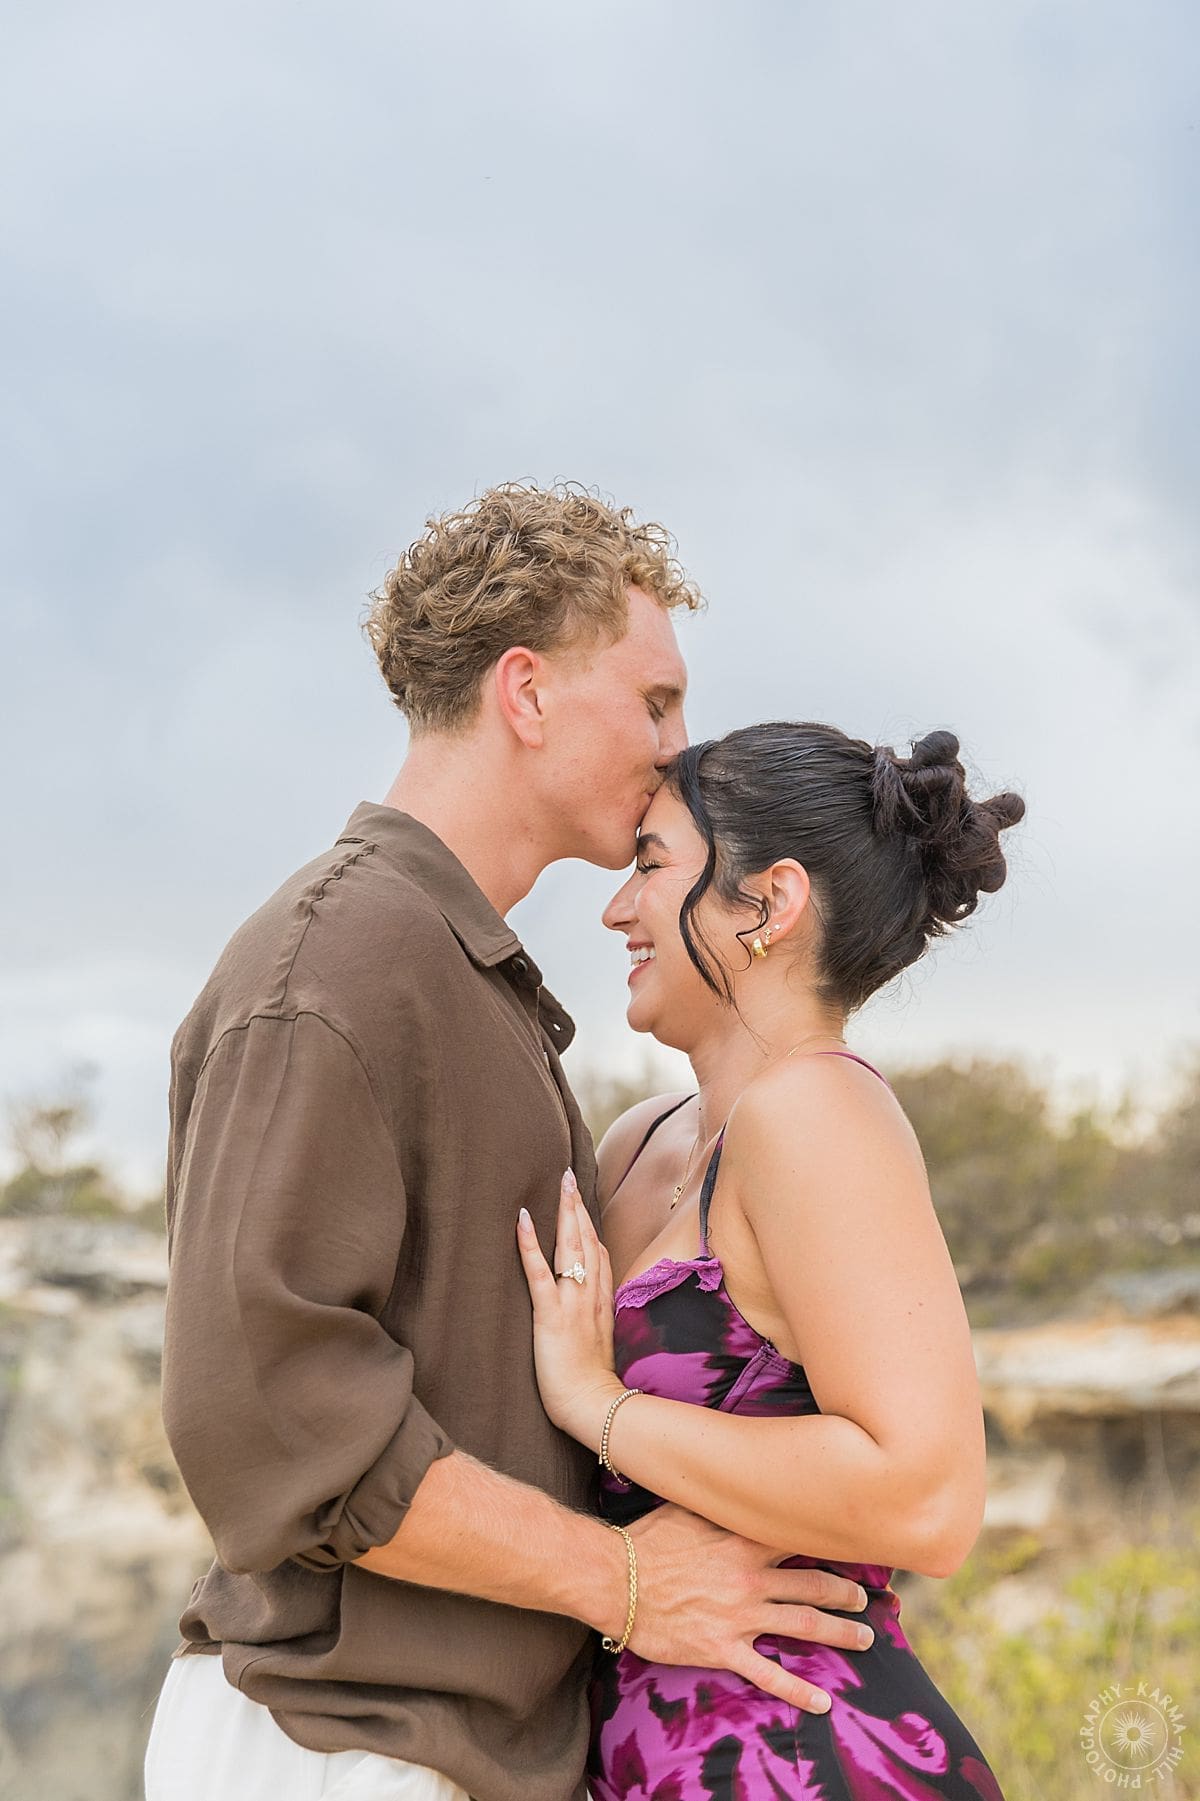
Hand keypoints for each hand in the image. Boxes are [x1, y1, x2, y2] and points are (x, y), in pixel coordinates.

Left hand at [517, 1171, 622, 1444]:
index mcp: (601, 1302)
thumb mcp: (598, 1344)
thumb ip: (594, 1319)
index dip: (590, 1225)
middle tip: (569, 1175)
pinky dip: (531, 1244)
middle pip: (587, 1241)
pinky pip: (540, 1274)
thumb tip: (585, 1307)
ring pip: (571, 1248)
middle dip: (578, 1206)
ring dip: (565, 1213)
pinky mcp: (551, 1316)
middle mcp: (590, 1295)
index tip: (583, 1202)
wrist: (593, 1406)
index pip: (599, 1253)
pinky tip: (524, 1220)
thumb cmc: (591, 1383)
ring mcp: (573, 1303)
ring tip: (559, 1183)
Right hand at [624, 1505, 875, 1712]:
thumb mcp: (687, 1510)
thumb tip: (737, 1484)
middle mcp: (750, 1577)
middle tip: (867, 1599)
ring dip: (840, 1632)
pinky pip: (769, 1674)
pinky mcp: (723, 1649)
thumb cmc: (647, 1541)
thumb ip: (720, 1506)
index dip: (831, 1541)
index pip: (800, 1538)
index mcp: (743, 1541)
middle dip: (847, 1592)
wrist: (615, 1578)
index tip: (855, 1544)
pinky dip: (799, 1691)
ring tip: (865, 1638)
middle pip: (814, 1583)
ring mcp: (740, 1615)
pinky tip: (823, 1703)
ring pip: (805, 1624)